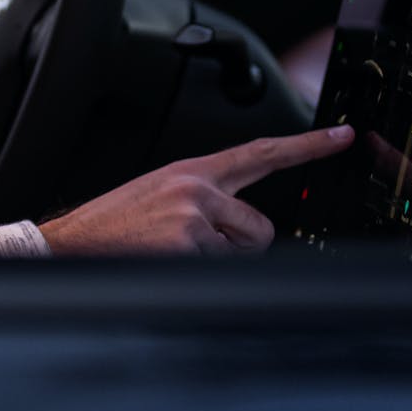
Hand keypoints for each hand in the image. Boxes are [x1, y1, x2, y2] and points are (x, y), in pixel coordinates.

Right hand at [37, 125, 354, 256]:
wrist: (68, 243)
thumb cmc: (113, 226)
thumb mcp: (160, 195)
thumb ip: (204, 198)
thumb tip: (240, 222)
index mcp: (192, 171)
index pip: (260, 152)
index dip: (307, 146)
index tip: (342, 136)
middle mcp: (197, 187)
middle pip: (261, 226)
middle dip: (239, 245)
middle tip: (195, 245)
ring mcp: (194, 215)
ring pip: (244, 252)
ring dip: (216, 260)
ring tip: (173, 252)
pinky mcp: (188, 243)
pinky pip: (220, 270)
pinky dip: (197, 274)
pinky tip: (165, 262)